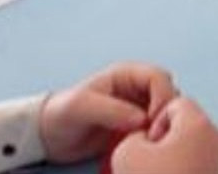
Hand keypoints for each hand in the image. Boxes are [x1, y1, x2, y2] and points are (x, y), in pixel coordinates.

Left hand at [38, 63, 175, 163]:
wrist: (48, 138)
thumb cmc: (61, 115)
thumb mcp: (82, 107)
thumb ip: (112, 110)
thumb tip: (142, 119)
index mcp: (126, 74)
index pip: (158, 77)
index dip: (162, 95)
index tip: (153, 118)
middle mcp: (136, 87)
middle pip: (169, 91)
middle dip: (166, 110)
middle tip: (156, 131)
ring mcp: (138, 105)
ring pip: (166, 109)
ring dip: (163, 122)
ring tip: (151, 138)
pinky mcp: (137, 124)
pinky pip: (157, 125)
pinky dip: (157, 133)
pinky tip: (147, 143)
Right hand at [110, 97, 217, 173]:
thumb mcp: (127, 151)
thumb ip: (135, 134)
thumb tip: (147, 140)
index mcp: (199, 125)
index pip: (176, 103)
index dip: (156, 119)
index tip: (148, 144)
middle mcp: (216, 139)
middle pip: (187, 124)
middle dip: (164, 139)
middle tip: (149, 161)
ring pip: (191, 146)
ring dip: (170, 157)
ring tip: (155, 173)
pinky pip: (195, 165)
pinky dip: (180, 170)